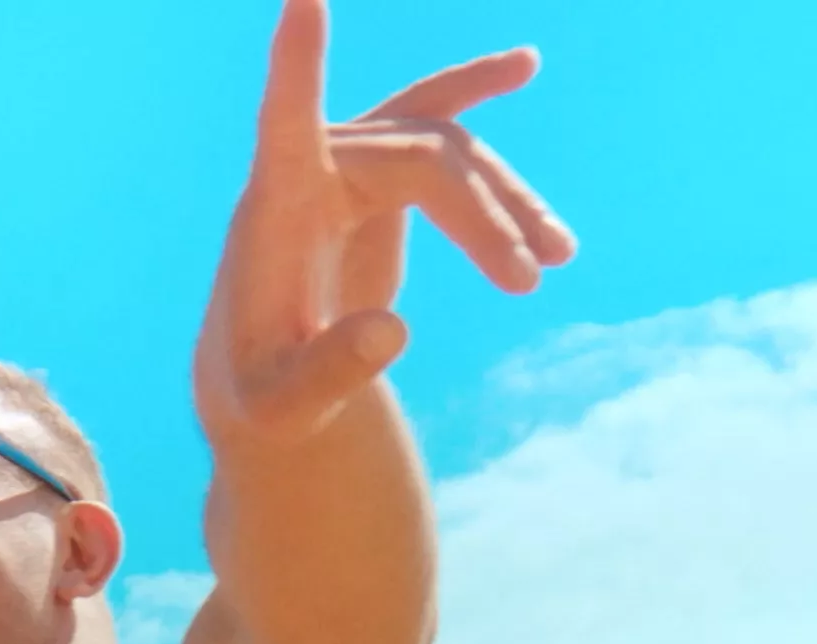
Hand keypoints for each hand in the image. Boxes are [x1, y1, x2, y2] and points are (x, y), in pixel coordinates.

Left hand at [195, 0, 575, 444]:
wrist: (263, 387)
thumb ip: (328, 375)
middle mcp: (306, 172)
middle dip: (482, 215)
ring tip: (554, 260)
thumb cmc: (261, 398)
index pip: (283, 123)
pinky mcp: (372, 180)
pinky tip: (524, 65)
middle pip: (418, 158)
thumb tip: (392, 333)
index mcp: (271, 214)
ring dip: (505, 199)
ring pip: (444, 149)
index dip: (297, 63)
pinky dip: (475, 96)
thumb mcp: (283, 407)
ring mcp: (342, 168)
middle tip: (530, 281)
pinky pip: (435, 126)